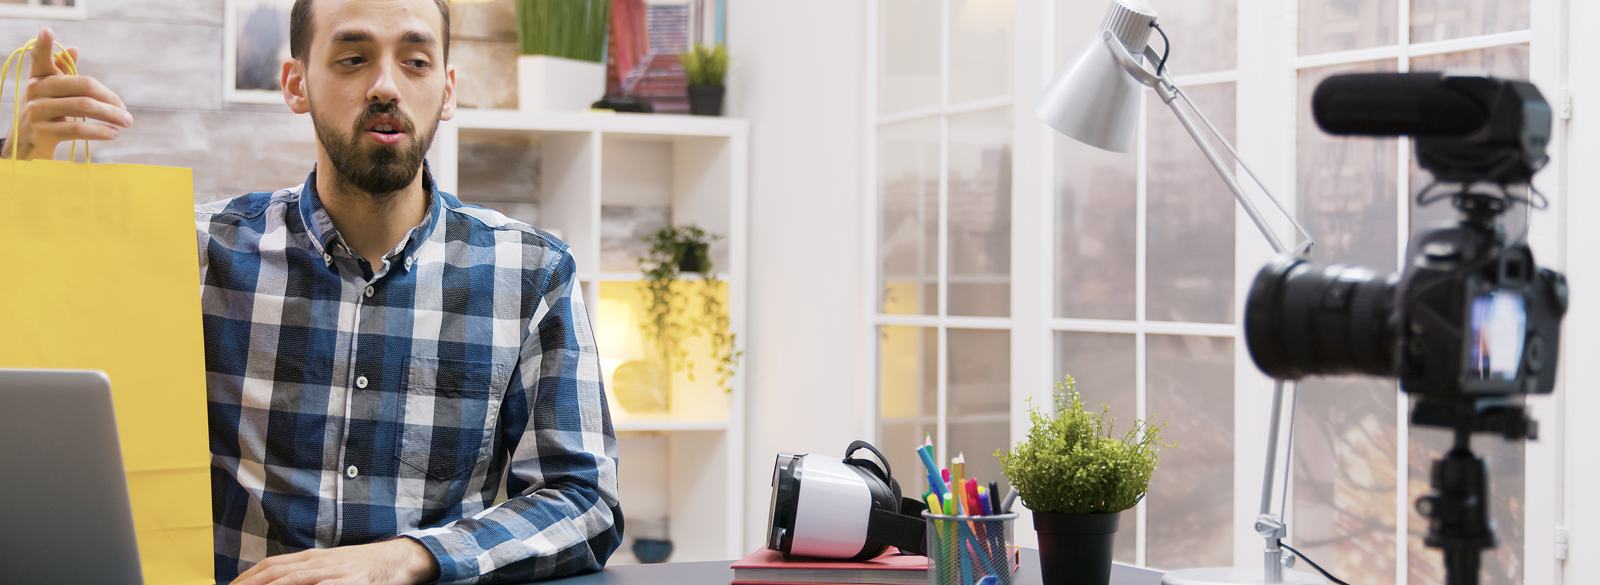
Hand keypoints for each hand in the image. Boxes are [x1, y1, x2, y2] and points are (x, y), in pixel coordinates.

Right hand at [2, 26, 131, 160]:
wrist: (27, 147)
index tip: (47, 30)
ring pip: (83, 106)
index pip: (40, 58)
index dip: (44, 45)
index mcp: (39, 78)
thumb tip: (74, 48)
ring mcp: (37, 111)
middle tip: (126, 111)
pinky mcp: (43, 132)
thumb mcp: (53, 94)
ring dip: (111, 115)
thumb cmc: (47, 115)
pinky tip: (113, 134)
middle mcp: (35, 91)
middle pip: (82, 85)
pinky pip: (78, 128)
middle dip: (110, 98)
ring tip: (126, 122)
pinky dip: (100, 131)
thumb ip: (63, 72)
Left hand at [230, 538, 440, 584]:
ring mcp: (330, 573)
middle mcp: (316, 563)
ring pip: (289, 580)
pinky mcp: (345, 583)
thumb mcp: (330, 566)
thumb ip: (306, 573)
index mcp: (310, 558)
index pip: (269, 565)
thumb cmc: (362, 567)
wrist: (397, 559)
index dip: (246, 578)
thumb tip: (281, 579)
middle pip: (272, 573)